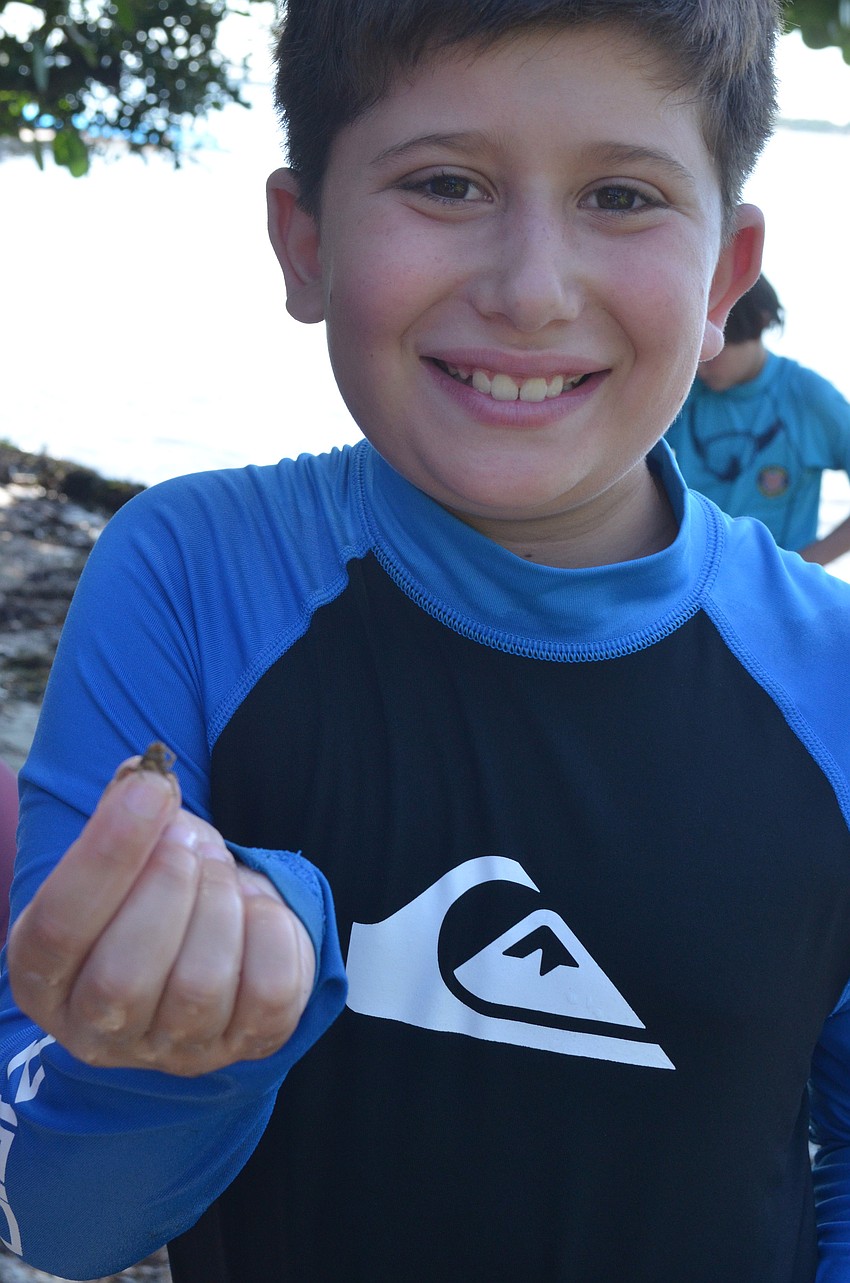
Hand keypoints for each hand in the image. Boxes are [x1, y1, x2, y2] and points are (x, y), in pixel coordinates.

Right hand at [7, 757, 315, 1075]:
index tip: (152, 791)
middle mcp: (97, 1031)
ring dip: (220, 903)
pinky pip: (270, 994)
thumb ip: (126, 808)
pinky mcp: (243, 1046)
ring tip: (219, 873)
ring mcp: (173, 1050)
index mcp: (43, 977)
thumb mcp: (127, 847)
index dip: (107, 855)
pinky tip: (253, 911)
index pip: (59, 930)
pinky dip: (271, 932)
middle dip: (169, 886)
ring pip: (200, 986)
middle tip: (189, 843)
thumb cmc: (152, 888)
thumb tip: (147, 777)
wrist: (210, 938)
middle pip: (124, 978)